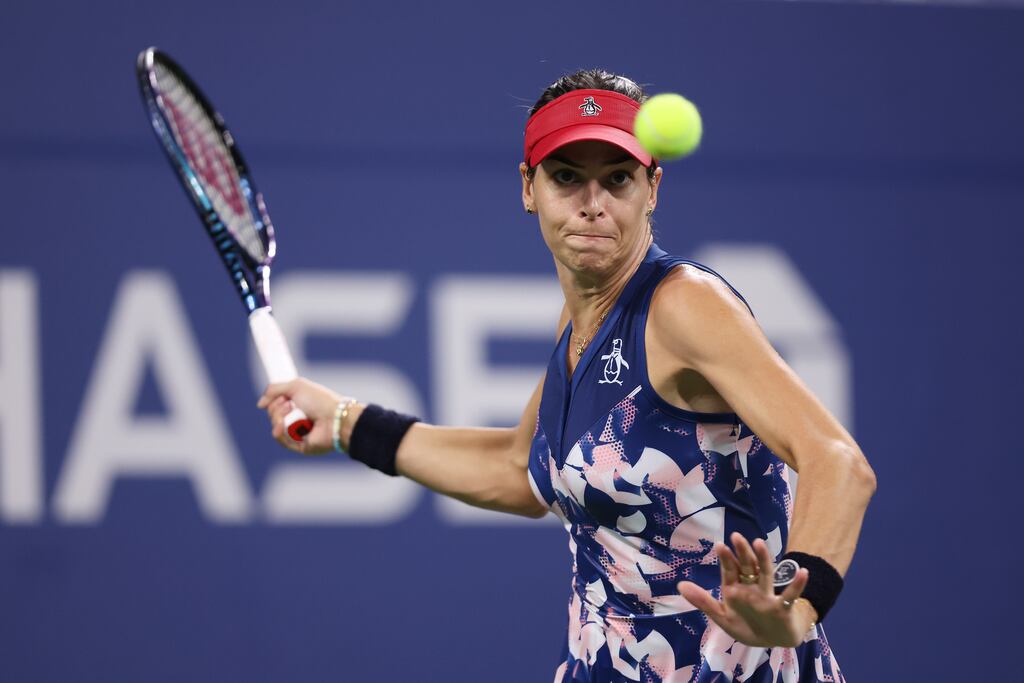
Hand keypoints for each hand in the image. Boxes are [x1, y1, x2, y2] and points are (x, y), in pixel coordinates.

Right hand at [257, 378, 344, 455]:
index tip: (283, 396)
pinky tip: (282, 426)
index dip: (275, 400)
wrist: (334, 417)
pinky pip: (281, 440)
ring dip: (278, 418)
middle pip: (273, 415)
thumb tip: (260, 404)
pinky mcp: (299, 446)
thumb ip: (274, 390)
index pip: (276, 404)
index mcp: (299, 405)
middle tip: (289, 404)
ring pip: (275, 427)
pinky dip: (279, 432)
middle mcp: (298, 418)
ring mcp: (298, 433)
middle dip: (276, 408)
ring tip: (290, 412)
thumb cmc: (319, 400)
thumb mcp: (296, 386)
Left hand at [677, 532, 816, 647]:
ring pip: (766, 574)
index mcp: (735, 589)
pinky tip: (802, 572)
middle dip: (742, 553)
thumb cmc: (748, 626)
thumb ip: (702, 601)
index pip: (730, 570)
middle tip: (736, 536)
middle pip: (747, 567)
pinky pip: (791, 595)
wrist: (774, 641)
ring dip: (764, 559)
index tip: (719, 545)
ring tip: (760, 543)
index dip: (726, 559)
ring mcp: (767, 596)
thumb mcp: (722, 616)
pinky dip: (797, 585)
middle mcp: (751, 588)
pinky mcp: (782, 608)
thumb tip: (679, 584)